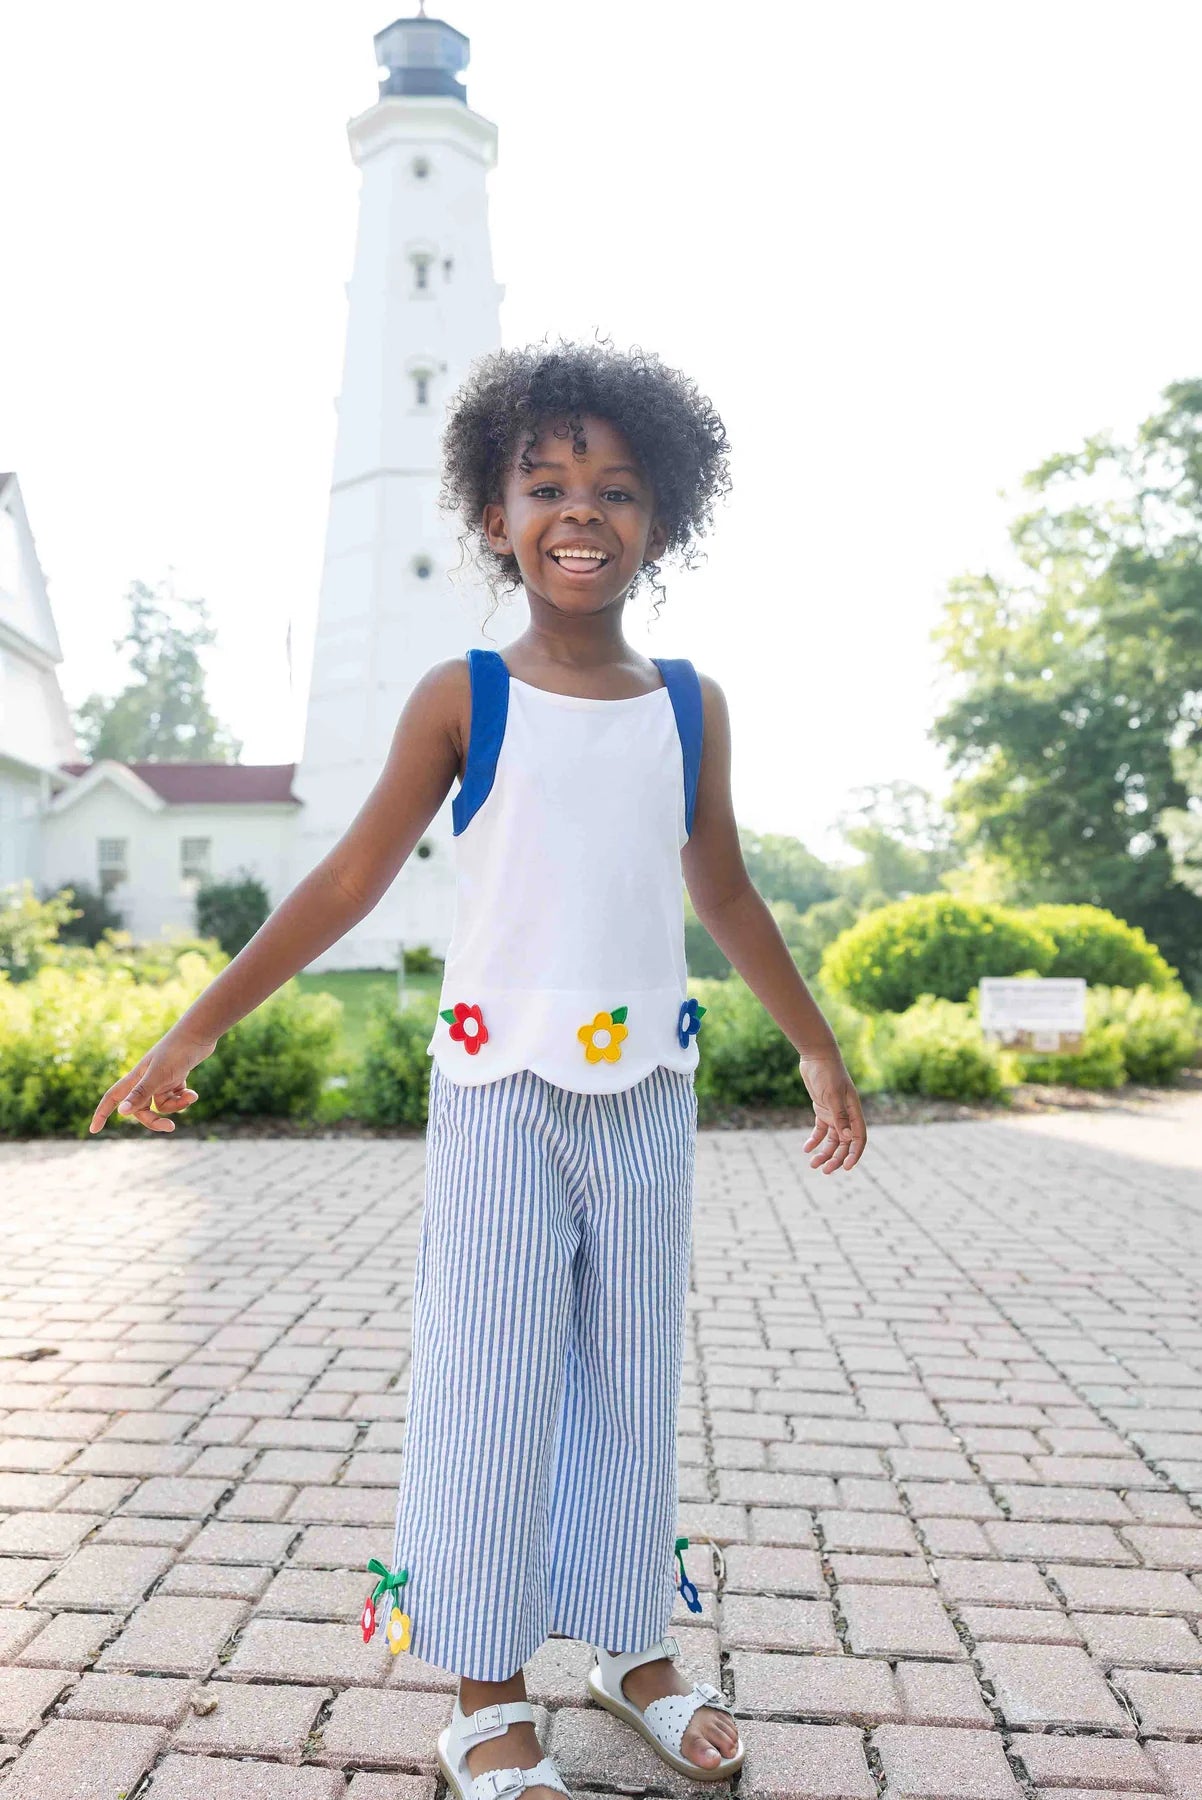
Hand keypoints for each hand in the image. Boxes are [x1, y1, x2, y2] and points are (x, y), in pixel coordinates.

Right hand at [89, 1028, 216, 1134]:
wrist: (199, 1034)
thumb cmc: (176, 1052)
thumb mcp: (158, 1075)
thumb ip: (141, 1093)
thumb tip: (122, 1113)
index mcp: (135, 1077)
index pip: (112, 1097)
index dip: (102, 1113)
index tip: (93, 1130)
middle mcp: (145, 1079)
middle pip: (141, 1109)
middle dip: (154, 1120)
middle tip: (170, 1127)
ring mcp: (160, 1079)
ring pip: (161, 1105)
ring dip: (176, 1106)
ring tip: (190, 1096)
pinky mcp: (174, 1078)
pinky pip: (174, 1098)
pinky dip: (184, 1098)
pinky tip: (193, 1093)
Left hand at [798, 1049, 866, 1173]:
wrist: (816, 1057)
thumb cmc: (827, 1073)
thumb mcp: (832, 1095)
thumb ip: (840, 1116)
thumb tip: (848, 1138)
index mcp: (854, 1112)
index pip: (859, 1138)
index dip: (854, 1154)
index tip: (846, 1168)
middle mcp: (846, 1115)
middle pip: (844, 1143)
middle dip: (836, 1158)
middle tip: (824, 1170)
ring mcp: (834, 1113)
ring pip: (832, 1139)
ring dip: (824, 1152)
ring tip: (812, 1164)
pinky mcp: (822, 1109)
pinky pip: (820, 1130)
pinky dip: (814, 1140)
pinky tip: (806, 1149)